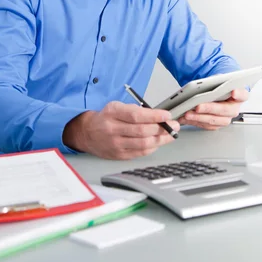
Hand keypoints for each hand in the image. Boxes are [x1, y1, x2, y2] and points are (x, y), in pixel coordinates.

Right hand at [62, 101, 179, 159]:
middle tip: (173, 125)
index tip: (167, 115)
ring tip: (170, 134)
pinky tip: (158, 142)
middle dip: (162, 128)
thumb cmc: (106, 118)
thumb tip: (158, 115)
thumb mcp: (117, 106)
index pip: (136, 115)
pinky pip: (140, 152)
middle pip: (142, 131)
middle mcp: (113, 129)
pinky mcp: (119, 155)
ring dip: (161, 139)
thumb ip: (135, 110)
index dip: (154, 116)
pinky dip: (152, 147)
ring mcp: (116, 144)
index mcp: (112, 113)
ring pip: (144, 144)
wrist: (88, 133)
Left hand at [179, 88, 248, 129]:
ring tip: (187, 113)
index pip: (242, 95)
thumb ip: (216, 82)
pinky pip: (206, 125)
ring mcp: (226, 118)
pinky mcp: (216, 124)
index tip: (233, 92)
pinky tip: (185, 118)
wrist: (217, 93)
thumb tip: (204, 84)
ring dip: (199, 118)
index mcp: (239, 95)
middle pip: (225, 111)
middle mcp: (234, 109)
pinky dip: (194, 122)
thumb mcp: (218, 80)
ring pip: (214, 121)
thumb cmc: (219, 86)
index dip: (239, 94)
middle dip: (210, 108)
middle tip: (198, 106)